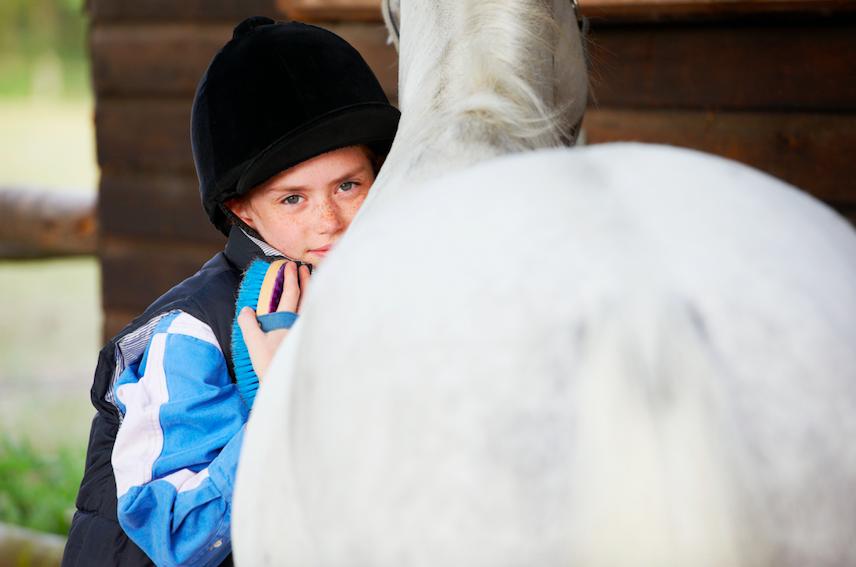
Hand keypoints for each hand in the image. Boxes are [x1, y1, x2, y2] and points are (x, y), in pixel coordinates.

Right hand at [237, 262, 310, 379]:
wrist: (285, 383)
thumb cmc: (269, 363)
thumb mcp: (254, 344)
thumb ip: (249, 324)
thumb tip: (247, 309)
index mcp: (285, 320)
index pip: (290, 293)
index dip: (290, 278)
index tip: (289, 265)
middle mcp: (298, 322)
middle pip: (306, 295)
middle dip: (305, 280)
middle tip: (303, 268)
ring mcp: (303, 330)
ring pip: (311, 305)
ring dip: (309, 291)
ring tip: (310, 281)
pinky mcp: (306, 339)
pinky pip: (311, 315)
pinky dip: (311, 305)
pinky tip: (309, 306)